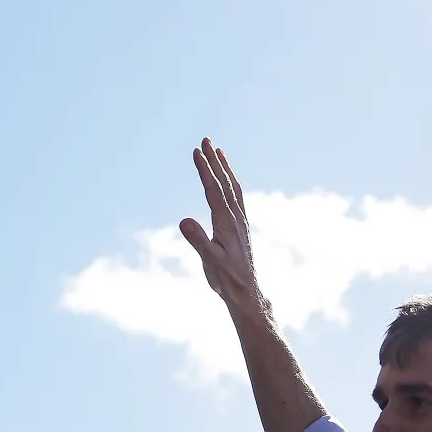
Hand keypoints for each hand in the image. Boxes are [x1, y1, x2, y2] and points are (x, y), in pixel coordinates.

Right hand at [179, 138, 260, 312]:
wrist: (247, 291)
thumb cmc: (227, 279)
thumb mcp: (210, 262)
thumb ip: (198, 241)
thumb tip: (184, 220)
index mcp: (227, 223)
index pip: (214, 190)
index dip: (205, 171)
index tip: (196, 152)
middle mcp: (236, 218)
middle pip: (224, 183)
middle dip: (214, 161)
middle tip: (205, 140)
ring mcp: (240, 221)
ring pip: (232, 187)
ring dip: (224, 168)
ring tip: (217, 150)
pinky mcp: (240, 226)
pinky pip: (236, 197)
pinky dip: (229, 182)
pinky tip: (226, 179)